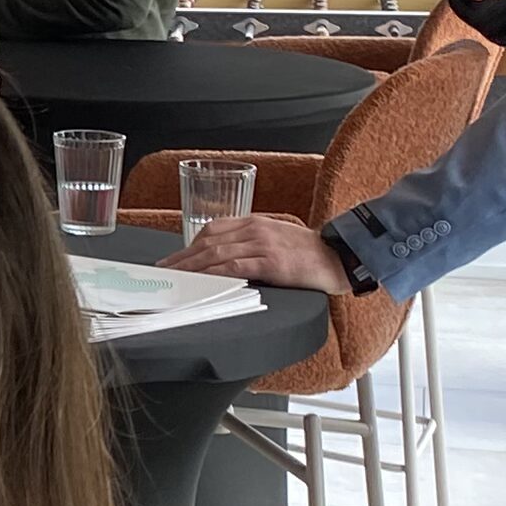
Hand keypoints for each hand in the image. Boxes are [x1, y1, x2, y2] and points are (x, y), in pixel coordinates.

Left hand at [167, 215, 350, 292]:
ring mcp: (263, 245)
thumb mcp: (276, 239)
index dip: (189, 245)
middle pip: (208, 242)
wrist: (340, 257)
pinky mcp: (273, 263)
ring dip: (192, 268)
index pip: (212, 230)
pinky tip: (203, 282)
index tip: (173, 258)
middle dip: (183, 258)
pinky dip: (215, 274)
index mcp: (255, 223)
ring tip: (176, 279)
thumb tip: (223, 259)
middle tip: (165, 271)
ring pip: (217, 254)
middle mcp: (255, 230)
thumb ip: (251, 243)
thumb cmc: (309, 252)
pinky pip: (237, 268)